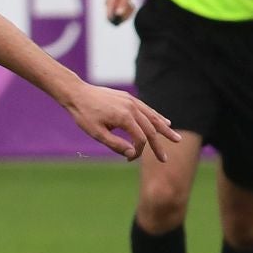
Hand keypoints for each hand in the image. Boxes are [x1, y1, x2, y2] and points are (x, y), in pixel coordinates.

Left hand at [62, 83, 178, 161]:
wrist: (76, 93)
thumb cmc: (84, 115)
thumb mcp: (97, 133)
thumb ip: (116, 144)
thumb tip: (133, 153)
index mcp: (124, 117)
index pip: (140, 139)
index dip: (138, 151)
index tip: (129, 159)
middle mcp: (132, 108)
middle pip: (151, 129)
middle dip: (158, 145)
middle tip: (164, 159)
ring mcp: (131, 101)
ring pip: (152, 117)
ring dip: (164, 129)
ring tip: (176, 138)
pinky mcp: (128, 98)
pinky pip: (147, 109)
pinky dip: (156, 116)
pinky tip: (164, 122)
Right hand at [104, 0, 138, 24]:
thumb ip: (122, 4)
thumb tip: (118, 14)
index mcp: (109, 2)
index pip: (110, 17)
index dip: (118, 20)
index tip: (127, 14)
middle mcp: (109, 4)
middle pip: (115, 17)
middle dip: (124, 15)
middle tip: (132, 8)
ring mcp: (113, 3)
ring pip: (118, 14)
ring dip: (127, 12)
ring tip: (132, 5)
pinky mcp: (117, 2)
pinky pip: (121, 11)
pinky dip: (127, 9)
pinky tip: (131, 4)